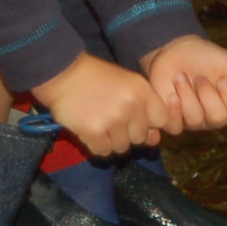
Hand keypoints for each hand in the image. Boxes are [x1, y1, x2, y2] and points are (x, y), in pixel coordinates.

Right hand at [29, 53, 167, 156]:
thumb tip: (154, 140)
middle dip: (128, 132)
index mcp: (142, 90)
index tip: (136, 118)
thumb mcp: (127, 84)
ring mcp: (113, 120)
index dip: (150, 123)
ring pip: (122, 147)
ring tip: (99, 123)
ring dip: (111, 140)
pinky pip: (104, 152)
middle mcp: (132, 106)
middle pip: (140, 137)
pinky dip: (97, 145)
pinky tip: (90, 130)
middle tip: (112, 119)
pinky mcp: (94, 132)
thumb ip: (144, 109)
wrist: (64, 73)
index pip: (162, 120)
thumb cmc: (97, 78)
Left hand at [141, 35, 226, 131]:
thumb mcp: (226, 64)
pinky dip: (174, 111)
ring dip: (188, 96)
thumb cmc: (204, 57)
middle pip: (219, 119)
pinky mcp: (172, 120)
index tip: (223, 81)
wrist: (173, 50)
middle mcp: (214, 117)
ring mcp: (193, 121)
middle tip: (200, 77)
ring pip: (196, 120)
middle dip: (208, 95)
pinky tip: (172, 96)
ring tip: (180, 77)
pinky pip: (175, 127)